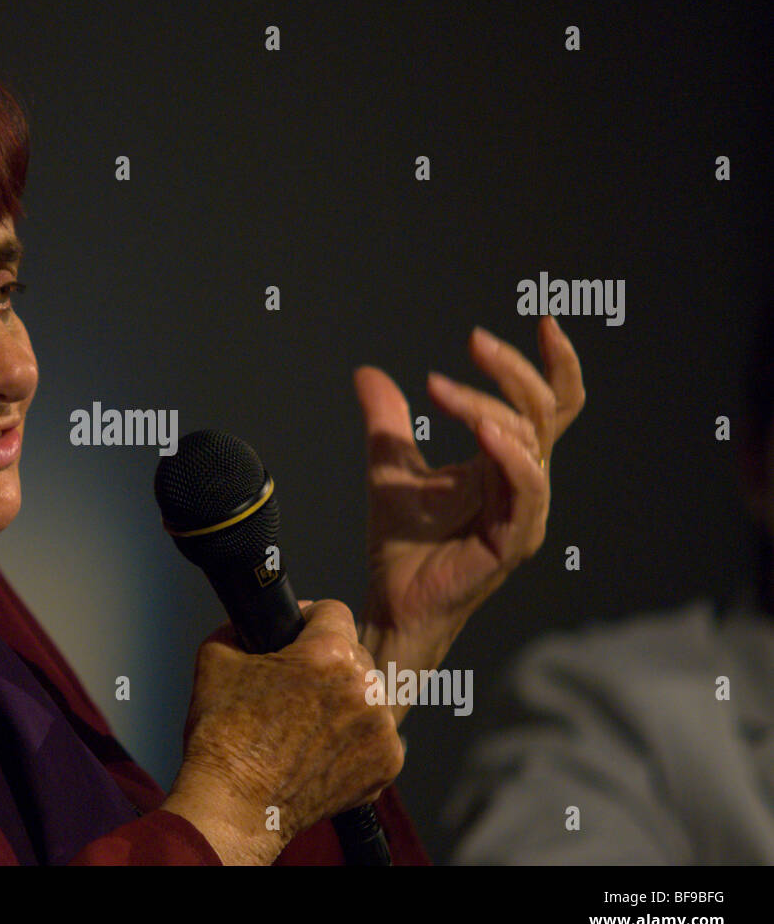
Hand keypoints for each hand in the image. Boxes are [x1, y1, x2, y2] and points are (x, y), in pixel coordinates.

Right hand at [161, 600, 403, 864]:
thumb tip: (254, 622)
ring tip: (306, 722)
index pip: (333, 610)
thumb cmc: (223, 735)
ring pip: (367, 692)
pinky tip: (322, 747)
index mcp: (329, 654)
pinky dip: (354, 737)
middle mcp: (365, 687)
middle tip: (295, 687)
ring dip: (344, 699)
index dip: (308, 620)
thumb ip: (241, 627)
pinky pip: (376, 732)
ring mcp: (381, 729)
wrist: (234, 806)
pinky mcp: (387, 763)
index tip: (296, 637)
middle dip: (327, 662)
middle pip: (354, 652)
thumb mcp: (216, 658)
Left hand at [353, 316, 584, 722]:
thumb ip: (387, 420)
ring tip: (446, 388)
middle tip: (473, 341)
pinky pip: (524, 489)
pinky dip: (508, 454)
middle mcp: (524, 483)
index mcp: (506, 463)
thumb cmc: (403, 545)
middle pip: (545, 411)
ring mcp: (524, 512)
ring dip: (493, 405)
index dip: (555, 363)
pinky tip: (483, 430)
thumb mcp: (390, 467)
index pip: (551, 405)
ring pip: (531, 442)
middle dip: (512, 369)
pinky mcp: (512, 540)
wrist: (393, 602)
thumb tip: (368, 373)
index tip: (543, 322)